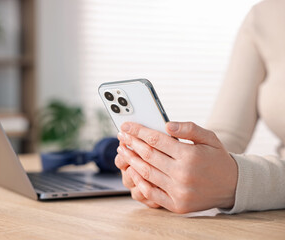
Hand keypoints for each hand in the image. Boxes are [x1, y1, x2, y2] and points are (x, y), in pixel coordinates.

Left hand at [115, 121, 237, 213]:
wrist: (233, 186)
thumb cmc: (217, 158)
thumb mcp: (209, 138)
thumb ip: (189, 128)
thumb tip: (167, 125)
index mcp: (190, 155)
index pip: (156, 139)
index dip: (138, 131)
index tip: (126, 126)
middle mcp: (183, 174)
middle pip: (148, 155)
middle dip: (131, 143)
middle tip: (121, 137)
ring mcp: (179, 192)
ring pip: (147, 173)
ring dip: (131, 160)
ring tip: (123, 150)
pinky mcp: (177, 205)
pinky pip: (151, 193)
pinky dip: (139, 182)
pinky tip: (132, 170)